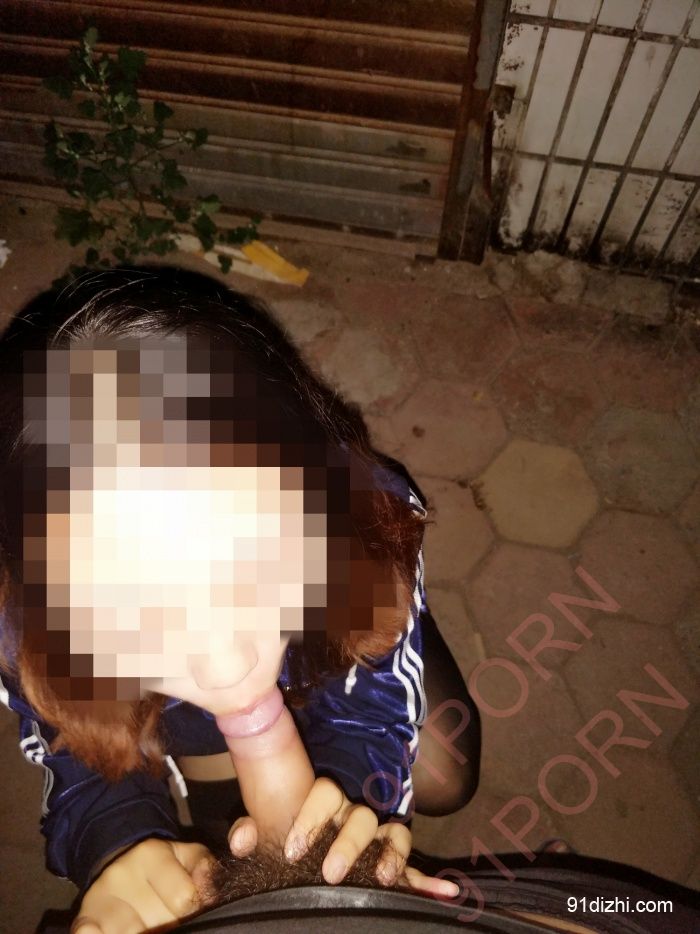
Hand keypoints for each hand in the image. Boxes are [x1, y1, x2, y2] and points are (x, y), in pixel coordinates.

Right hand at [71, 838, 216, 933]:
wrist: (117, 865)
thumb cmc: (163, 866)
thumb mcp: (187, 856)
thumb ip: (205, 868)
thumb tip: (211, 892)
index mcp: (150, 854)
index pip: (183, 898)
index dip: (193, 911)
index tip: (190, 911)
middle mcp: (121, 874)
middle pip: (158, 921)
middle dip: (171, 926)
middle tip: (171, 921)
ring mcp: (99, 898)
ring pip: (130, 932)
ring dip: (145, 932)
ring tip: (151, 926)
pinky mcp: (83, 919)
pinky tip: (103, 933)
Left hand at [227, 776, 458, 898]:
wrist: (308, 847)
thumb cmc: (289, 840)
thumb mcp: (267, 834)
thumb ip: (250, 832)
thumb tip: (239, 840)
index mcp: (326, 803)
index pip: (325, 793)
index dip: (310, 818)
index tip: (293, 848)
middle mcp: (355, 814)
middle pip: (360, 817)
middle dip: (347, 843)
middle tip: (328, 874)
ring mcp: (378, 835)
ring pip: (390, 834)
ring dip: (390, 855)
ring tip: (381, 878)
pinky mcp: (394, 860)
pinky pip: (414, 866)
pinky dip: (429, 883)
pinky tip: (446, 895)